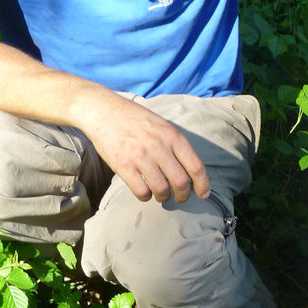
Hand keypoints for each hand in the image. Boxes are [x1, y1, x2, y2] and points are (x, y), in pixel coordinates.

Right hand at [81, 92, 209, 203]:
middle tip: (180, 197)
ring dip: (164, 197)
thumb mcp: (161, 125)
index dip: (202, 185)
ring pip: (162, 190)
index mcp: (172, 135)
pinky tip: (145, 191)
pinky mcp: (123, 165)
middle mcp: (159, 146)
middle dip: (183, 195)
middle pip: (181, 182)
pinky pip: (141, 191)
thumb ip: (175, 144)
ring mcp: (140, 156)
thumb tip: (190, 171)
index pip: (196, 166)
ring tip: (161, 195)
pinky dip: (146, 196)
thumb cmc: (135, 118)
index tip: (203, 194)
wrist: (104, 110)